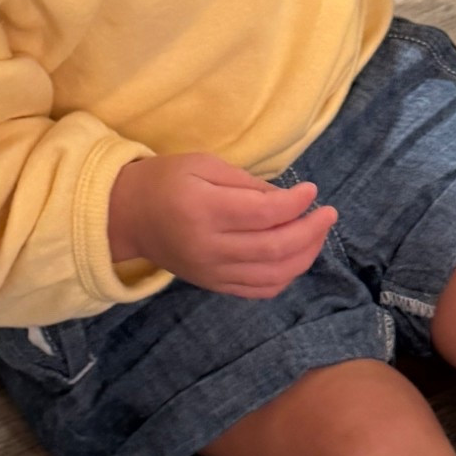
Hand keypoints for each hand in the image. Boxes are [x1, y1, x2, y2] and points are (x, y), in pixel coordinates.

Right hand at [108, 152, 335, 298]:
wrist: (127, 217)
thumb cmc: (166, 181)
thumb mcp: (204, 165)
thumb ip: (247, 183)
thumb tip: (289, 200)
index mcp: (204, 210)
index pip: (263, 214)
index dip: (296, 203)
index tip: (311, 190)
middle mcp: (209, 247)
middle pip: (274, 248)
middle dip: (311, 231)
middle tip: (328, 213)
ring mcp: (212, 272)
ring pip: (273, 275)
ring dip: (305, 256)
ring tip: (318, 233)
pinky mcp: (214, 285)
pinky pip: (259, 290)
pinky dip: (286, 277)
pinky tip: (297, 257)